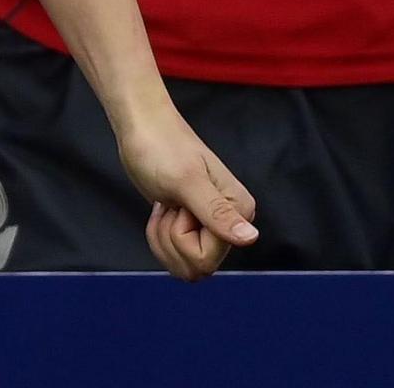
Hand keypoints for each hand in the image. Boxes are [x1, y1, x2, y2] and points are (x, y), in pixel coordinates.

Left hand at [113, 105, 256, 279]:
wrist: (142, 128)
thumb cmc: (160, 147)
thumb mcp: (185, 181)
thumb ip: (216, 212)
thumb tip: (250, 238)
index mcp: (240, 213)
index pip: (205, 259)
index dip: (180, 237)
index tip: (179, 205)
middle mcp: (232, 222)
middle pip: (195, 266)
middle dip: (170, 239)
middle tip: (171, 204)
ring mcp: (212, 226)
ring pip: (184, 262)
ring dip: (163, 236)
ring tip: (167, 204)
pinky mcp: (193, 225)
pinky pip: (175, 252)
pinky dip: (159, 233)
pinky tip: (163, 208)